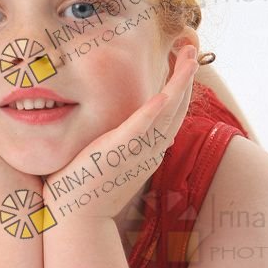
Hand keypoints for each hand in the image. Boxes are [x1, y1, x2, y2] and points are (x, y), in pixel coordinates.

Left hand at [42, 46, 198, 226]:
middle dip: (186, 78)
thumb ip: (117, 145)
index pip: (170, 116)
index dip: (180, 89)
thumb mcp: (109, 163)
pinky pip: (141, 128)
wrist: (75, 218)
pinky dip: (154, 111)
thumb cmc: (85, 192)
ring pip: (168, 113)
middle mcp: (150, 151)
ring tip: (189, 56)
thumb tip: (115, 133)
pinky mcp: (118, 151)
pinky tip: (164, 93)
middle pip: (177, 109)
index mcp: (148, 151)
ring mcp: (137, 152)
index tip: (182, 65)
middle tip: (192, 49)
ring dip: (180, 84)